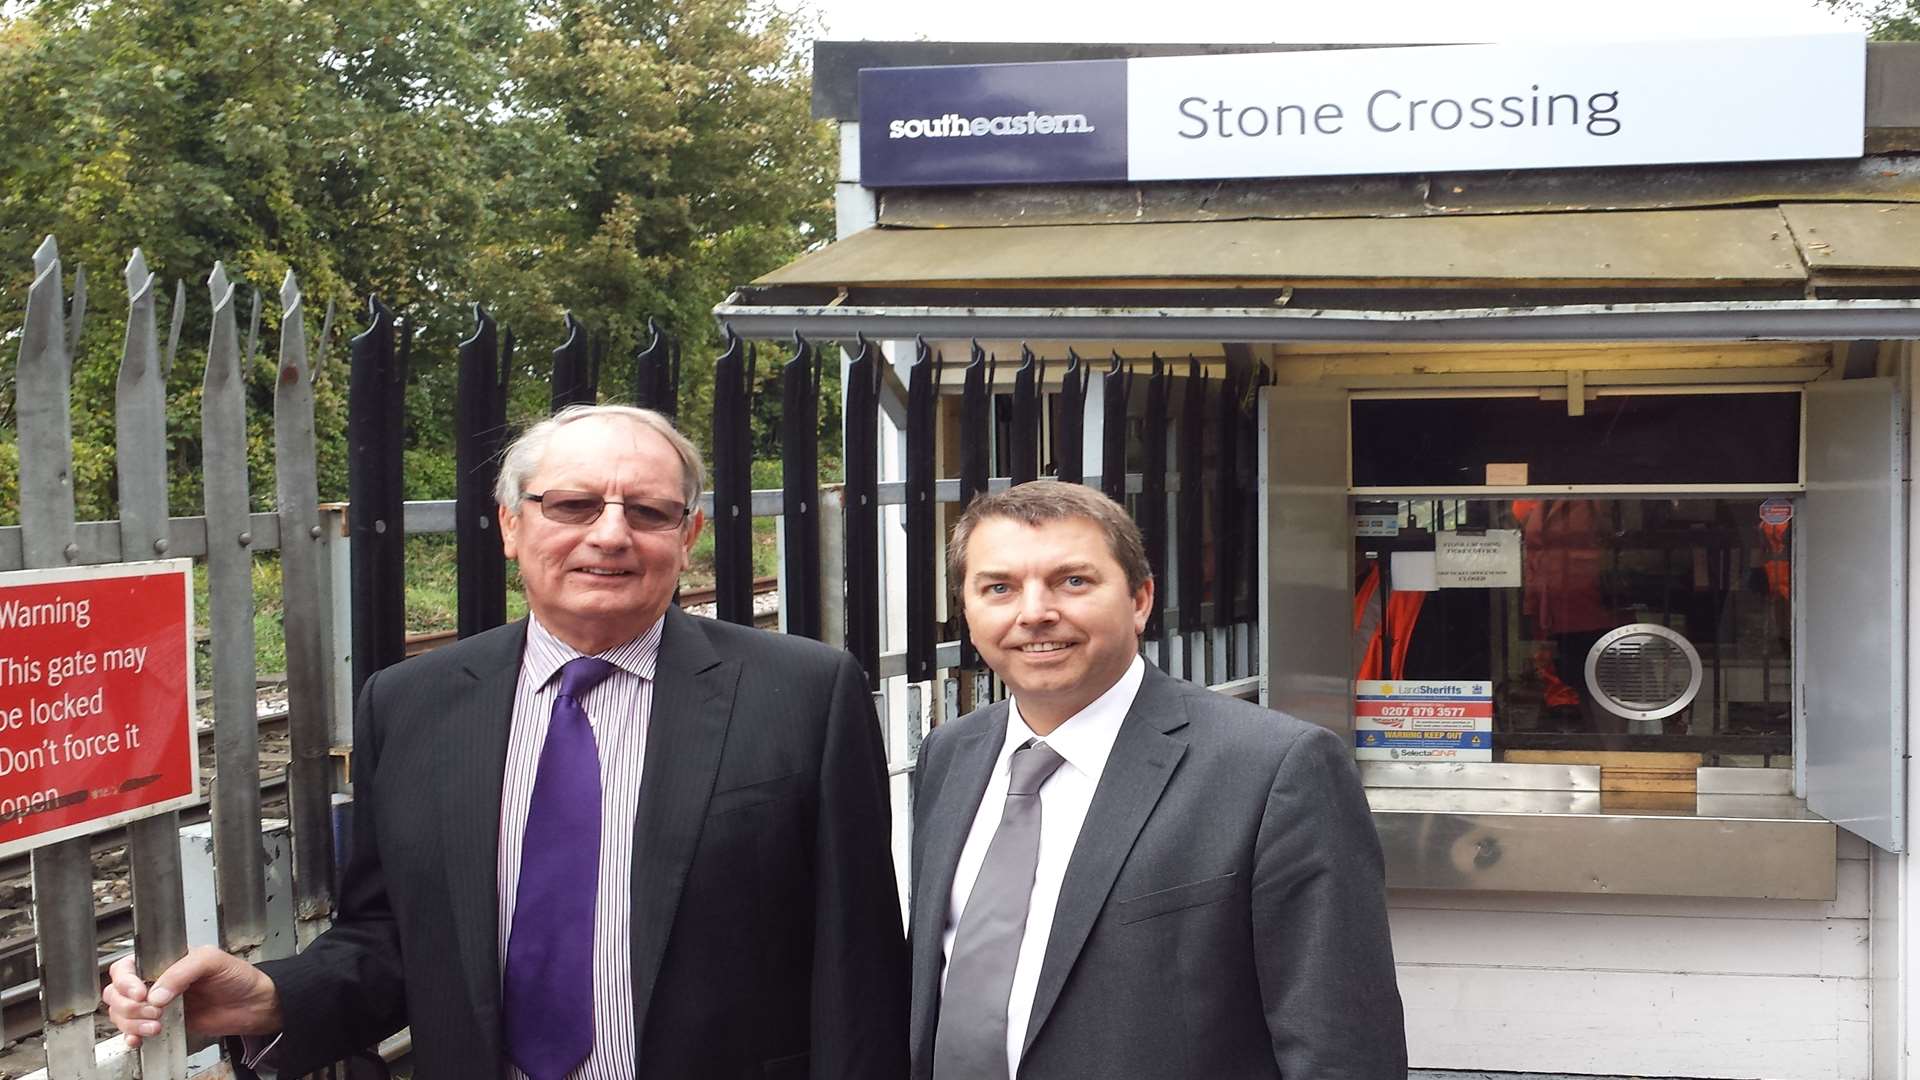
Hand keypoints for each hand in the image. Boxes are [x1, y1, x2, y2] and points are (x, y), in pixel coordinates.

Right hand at [101, 946, 282, 1047]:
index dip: (125, 981)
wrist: (254, 1005)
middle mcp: (156, 981)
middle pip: (117, 993)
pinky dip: (131, 1037)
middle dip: (129, 1005)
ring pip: (122, 1014)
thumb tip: (157, 992)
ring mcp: (158, 1005)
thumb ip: (182, 971)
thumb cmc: (238, 977)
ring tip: (156, 1026)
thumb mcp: (212, 961)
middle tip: (153, 1011)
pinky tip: (139, 1039)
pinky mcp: (163, 1024)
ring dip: (131, 1023)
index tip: (140, 992)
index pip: (126, 967)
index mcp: (164, 961)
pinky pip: (134, 1032)